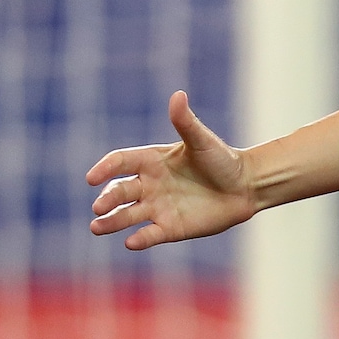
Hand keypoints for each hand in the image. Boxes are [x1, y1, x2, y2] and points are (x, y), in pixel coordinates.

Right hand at [86, 91, 256, 249]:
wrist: (246, 186)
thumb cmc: (223, 160)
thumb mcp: (203, 141)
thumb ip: (186, 122)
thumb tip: (178, 95)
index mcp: (152, 161)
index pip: (120, 162)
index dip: (105, 169)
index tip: (92, 178)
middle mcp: (149, 185)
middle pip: (120, 191)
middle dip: (107, 199)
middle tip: (98, 207)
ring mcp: (158, 207)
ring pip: (127, 216)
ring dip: (112, 222)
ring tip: (96, 227)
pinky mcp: (170, 228)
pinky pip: (150, 234)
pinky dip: (140, 239)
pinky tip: (131, 242)